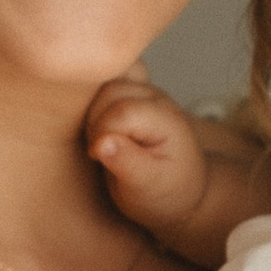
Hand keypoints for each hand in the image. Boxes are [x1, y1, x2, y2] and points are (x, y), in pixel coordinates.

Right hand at [85, 71, 212, 235]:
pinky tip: (100, 120)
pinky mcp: (131, 92)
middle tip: (99, 151)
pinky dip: (97, 95)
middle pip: (110, 91)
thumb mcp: (148, 187)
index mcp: (166, 119)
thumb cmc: (164, 191)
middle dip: (95, 122)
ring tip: (99, 139)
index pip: (122, 112)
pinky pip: (106, 79)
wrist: (177, 188)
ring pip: (103, 84)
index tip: (99, 158)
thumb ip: (128, 164)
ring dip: (92, 111)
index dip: (101, 134)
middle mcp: (157, 98)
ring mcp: (144, 91)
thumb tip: (101, 144)